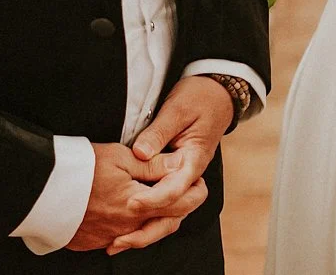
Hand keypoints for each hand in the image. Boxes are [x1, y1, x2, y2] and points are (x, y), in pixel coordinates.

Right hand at [67, 142, 206, 253]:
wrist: (40, 189)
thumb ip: (154, 165)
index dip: (194, 190)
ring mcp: (109, 237)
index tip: (197, 179)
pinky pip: (121, 239)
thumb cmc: (81, 167)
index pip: (180, 203)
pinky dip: (132, 228)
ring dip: (158, 219)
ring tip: (162, 203)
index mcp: (138, 205)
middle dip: (181, 206)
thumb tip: (181, 164)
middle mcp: (127, 226)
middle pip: (166, 222)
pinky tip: (131, 216)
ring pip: (146, 234)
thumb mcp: (121, 157)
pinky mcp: (93, 241)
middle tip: (186, 190)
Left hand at [106, 77, 236, 253]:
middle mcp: (192, 174)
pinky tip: (125, 229)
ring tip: (117, 243)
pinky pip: (164, 205)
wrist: (217, 93)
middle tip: (120, 238)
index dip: (154, 199)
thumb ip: (159, 132)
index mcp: (195, 159)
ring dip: (146, 231)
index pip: (177, 188)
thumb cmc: (199, 97)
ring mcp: (185, 179)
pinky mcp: (175, 178)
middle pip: (176, 212)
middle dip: (148, 228)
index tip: (131, 203)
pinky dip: (147, 220)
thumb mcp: (177, 109)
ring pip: (171, 215)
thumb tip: (140, 153)